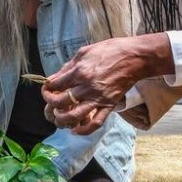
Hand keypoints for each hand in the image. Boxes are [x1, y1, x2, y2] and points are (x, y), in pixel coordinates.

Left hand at [42, 33, 171, 135]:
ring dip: (62, 119)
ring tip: (59, 116)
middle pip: (60, 102)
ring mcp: (98, 98)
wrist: (135, 58)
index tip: (47, 88)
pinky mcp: (109, 105)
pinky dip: (84, 130)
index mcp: (80, 72)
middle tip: (51, 101)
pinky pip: (96, 123)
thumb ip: (68, 66)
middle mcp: (87, 87)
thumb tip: (55, 77)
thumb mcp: (84, 52)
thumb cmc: (110, 50)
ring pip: (74, 116)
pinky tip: (75, 131)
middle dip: (51, 103)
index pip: (55, 85)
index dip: (47, 88)